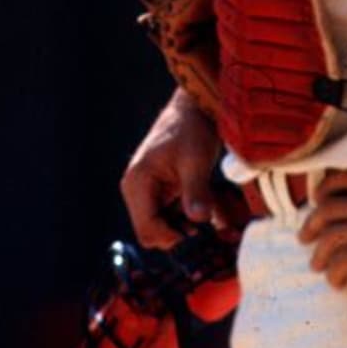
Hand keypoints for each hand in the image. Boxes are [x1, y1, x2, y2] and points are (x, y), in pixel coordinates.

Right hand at [120, 90, 226, 248]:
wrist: (194, 110)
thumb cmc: (191, 129)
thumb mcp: (196, 160)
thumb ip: (196, 191)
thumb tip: (199, 220)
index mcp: (138, 183)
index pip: (147, 229)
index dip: (172, 237)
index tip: (199, 233)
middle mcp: (137, 191)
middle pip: (152, 233)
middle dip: (179, 234)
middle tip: (205, 226)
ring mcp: (148, 192)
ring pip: (163, 227)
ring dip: (185, 228)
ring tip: (209, 214)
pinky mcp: (161, 192)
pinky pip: (171, 217)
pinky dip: (188, 218)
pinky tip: (206, 208)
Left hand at [297, 165, 346, 289]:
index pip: (344, 180)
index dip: (325, 191)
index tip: (319, 201)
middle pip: (328, 209)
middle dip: (312, 223)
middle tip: (306, 236)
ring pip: (330, 236)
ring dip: (319, 252)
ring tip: (316, 265)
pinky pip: (342, 261)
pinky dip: (334, 273)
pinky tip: (337, 283)